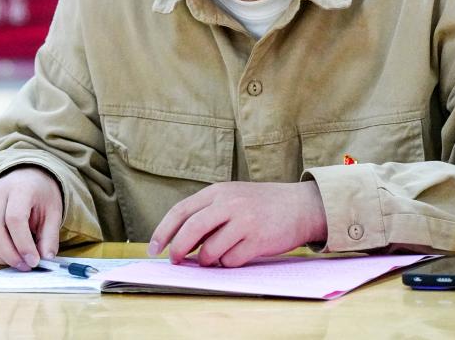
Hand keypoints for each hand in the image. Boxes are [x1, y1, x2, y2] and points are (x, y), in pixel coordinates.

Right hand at [0, 166, 63, 268]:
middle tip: (25, 266)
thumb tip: (46, 259)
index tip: (34, 261)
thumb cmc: (41, 195)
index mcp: (20, 188)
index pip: (15, 219)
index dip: (23, 243)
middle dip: (9, 253)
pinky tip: (5, 256)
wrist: (28, 176)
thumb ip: (50, 236)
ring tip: (17, 263)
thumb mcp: (54, 212)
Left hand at [148, 181, 326, 266]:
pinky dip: (228, 263)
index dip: (163, 231)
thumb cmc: (261, 205)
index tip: (154, 248)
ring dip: (207, 260)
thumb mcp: (232, 197)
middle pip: (191, 229)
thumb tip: (179, 242)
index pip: (181, 211)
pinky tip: (238, 254)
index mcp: (218, 191)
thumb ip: (208, 213)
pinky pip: (230, 260)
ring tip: (216, 256)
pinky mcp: (258, 240)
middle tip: (175, 261)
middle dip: (178, 249)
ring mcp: (244, 221)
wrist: (300, 205)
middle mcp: (229, 203)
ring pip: (210, 250)